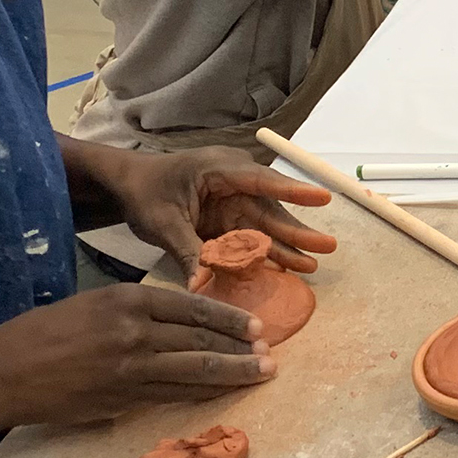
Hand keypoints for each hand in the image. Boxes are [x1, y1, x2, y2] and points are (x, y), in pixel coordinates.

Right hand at [0, 285, 274, 427]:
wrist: (3, 373)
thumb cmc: (43, 335)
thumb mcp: (93, 305)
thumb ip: (135, 312)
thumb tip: (178, 323)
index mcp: (126, 298)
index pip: (193, 305)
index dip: (229, 316)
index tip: (255, 324)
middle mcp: (134, 328)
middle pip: (202, 336)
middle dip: (241, 345)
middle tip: (270, 351)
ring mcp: (131, 365)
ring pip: (196, 367)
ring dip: (234, 371)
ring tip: (263, 372)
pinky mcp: (124, 396)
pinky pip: (176, 392)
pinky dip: (205, 391)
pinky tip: (224, 390)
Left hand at [104, 146, 337, 277]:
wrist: (129, 187)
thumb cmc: (145, 192)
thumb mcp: (162, 222)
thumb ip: (186, 251)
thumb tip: (198, 288)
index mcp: (220, 170)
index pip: (262, 181)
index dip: (293, 192)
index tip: (323, 198)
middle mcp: (235, 184)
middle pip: (271, 209)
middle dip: (298, 231)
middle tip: (328, 247)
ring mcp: (234, 202)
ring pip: (266, 226)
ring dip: (286, 247)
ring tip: (312, 265)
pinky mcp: (230, 219)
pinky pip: (252, 237)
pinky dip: (266, 253)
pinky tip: (287, 268)